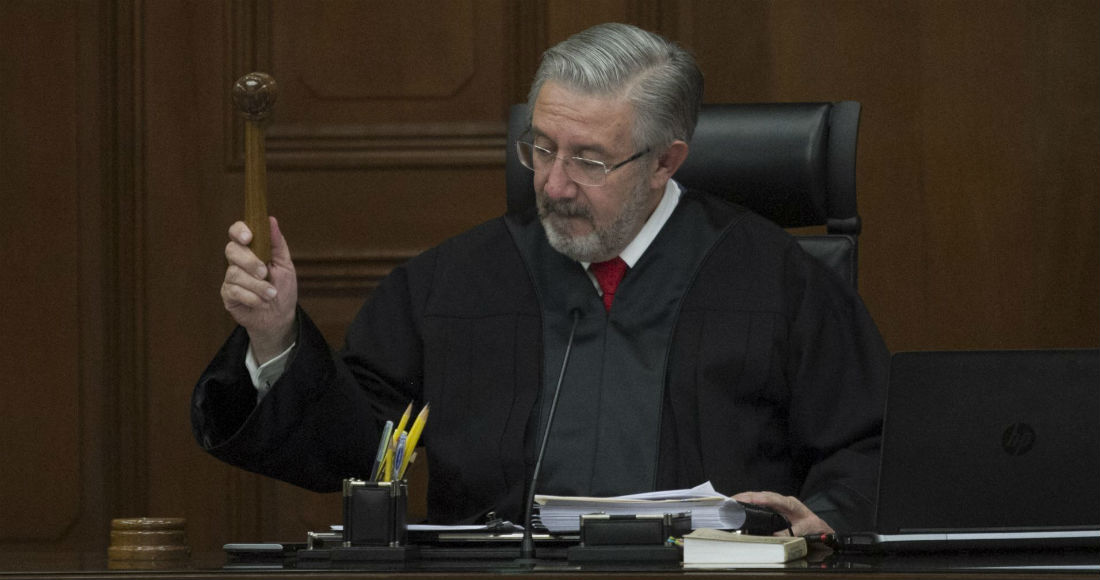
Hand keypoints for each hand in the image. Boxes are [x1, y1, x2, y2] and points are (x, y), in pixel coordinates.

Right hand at [221, 216, 297, 361]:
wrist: (280, 317)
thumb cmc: (283, 289)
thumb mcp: (285, 265)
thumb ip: (277, 244)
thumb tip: (271, 219)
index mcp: (251, 250)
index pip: (237, 232)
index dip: (239, 231)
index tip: (248, 238)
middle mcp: (238, 262)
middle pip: (232, 250)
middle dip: (249, 261)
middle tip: (264, 272)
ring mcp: (231, 278)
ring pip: (234, 273)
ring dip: (256, 285)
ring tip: (271, 294)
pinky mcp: (227, 295)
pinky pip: (233, 291)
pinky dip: (251, 297)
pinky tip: (261, 303)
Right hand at [732, 491, 834, 536]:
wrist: (821, 528)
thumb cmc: (814, 528)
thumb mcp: (803, 532)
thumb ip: (788, 534)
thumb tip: (771, 536)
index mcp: (791, 504)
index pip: (772, 498)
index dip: (758, 498)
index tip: (746, 499)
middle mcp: (784, 500)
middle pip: (763, 495)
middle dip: (747, 496)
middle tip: (731, 500)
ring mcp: (780, 502)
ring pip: (761, 497)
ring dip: (747, 498)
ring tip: (733, 501)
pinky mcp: (777, 507)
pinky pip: (762, 502)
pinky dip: (751, 502)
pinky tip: (742, 504)